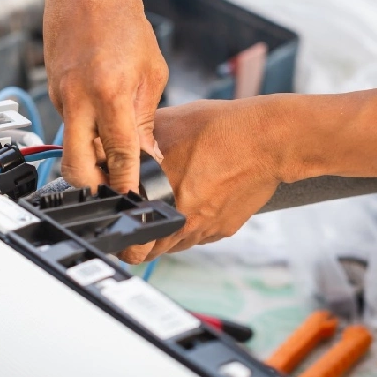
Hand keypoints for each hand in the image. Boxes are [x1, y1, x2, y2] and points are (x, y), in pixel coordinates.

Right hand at [44, 0, 167, 194]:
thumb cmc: (124, 21)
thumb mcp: (152, 71)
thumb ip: (146, 118)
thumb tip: (147, 155)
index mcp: (110, 93)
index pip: (119, 154)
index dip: (127, 183)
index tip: (135, 201)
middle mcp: (78, 98)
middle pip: (75, 166)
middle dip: (92, 188)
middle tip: (112, 193)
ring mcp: (59, 95)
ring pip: (70, 146)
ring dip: (89, 158)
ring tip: (114, 159)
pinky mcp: (51, 90)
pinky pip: (68, 123)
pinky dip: (84, 131)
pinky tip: (101, 122)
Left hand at [118, 99, 282, 262]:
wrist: (268, 140)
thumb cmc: (219, 129)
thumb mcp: (166, 126)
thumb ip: (134, 143)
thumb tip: (108, 146)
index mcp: (163, 201)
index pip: (132, 241)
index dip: (121, 235)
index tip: (119, 226)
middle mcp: (184, 223)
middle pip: (150, 251)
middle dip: (140, 240)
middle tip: (136, 221)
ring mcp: (206, 229)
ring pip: (174, 245)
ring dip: (165, 233)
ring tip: (165, 208)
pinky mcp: (224, 229)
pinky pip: (199, 235)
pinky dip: (190, 225)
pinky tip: (192, 202)